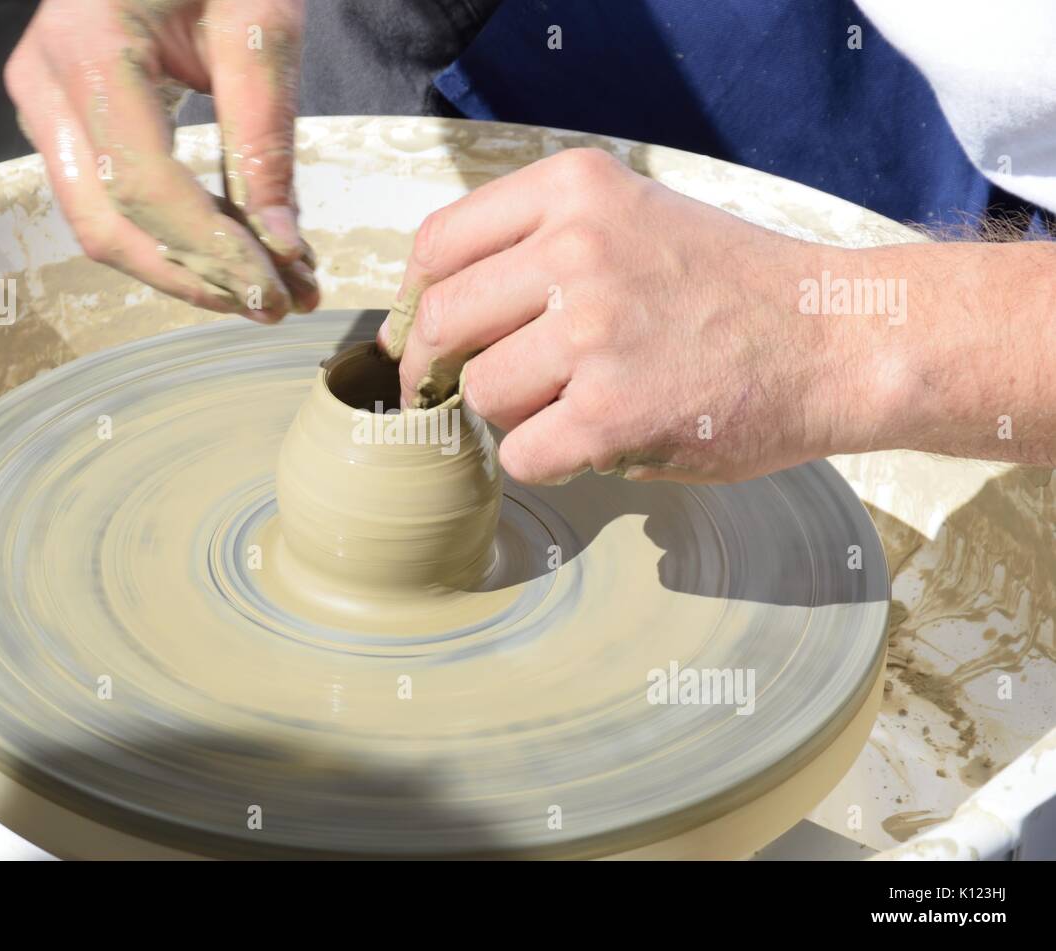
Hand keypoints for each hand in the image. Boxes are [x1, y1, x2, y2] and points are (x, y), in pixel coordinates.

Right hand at [6, 0, 317, 319]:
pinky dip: (168, 235)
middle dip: (195, 279)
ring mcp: (42, 101)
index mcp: (89, 48)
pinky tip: (229, 249)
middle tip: (277, 304)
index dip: (212, 253)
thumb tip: (280, 247)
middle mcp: (45, 82)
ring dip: (183, 267)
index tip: (277, 292)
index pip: (145, 188)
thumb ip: (264, 139)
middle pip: (108, 225)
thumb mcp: (260, 25)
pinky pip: (105, 198)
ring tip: (265, 284)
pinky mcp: (61, 115)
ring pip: (100, 224)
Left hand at [381, 148, 877, 484]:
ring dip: (511, 414)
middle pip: (442, 322)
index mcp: (574, 191)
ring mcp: (593, 332)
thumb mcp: (633, 218)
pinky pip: (521, 453)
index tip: (426, 338)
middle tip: (456, 393)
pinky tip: (592, 443)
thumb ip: (539, 246)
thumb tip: (434, 313)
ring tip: (569, 406)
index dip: (417, 304)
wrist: (837, 339)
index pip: (438, 246)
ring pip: (480, 393)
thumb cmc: (730, 288)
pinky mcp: (611, 413)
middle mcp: (576, 250)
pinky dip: (545, 461)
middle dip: (438, 369)